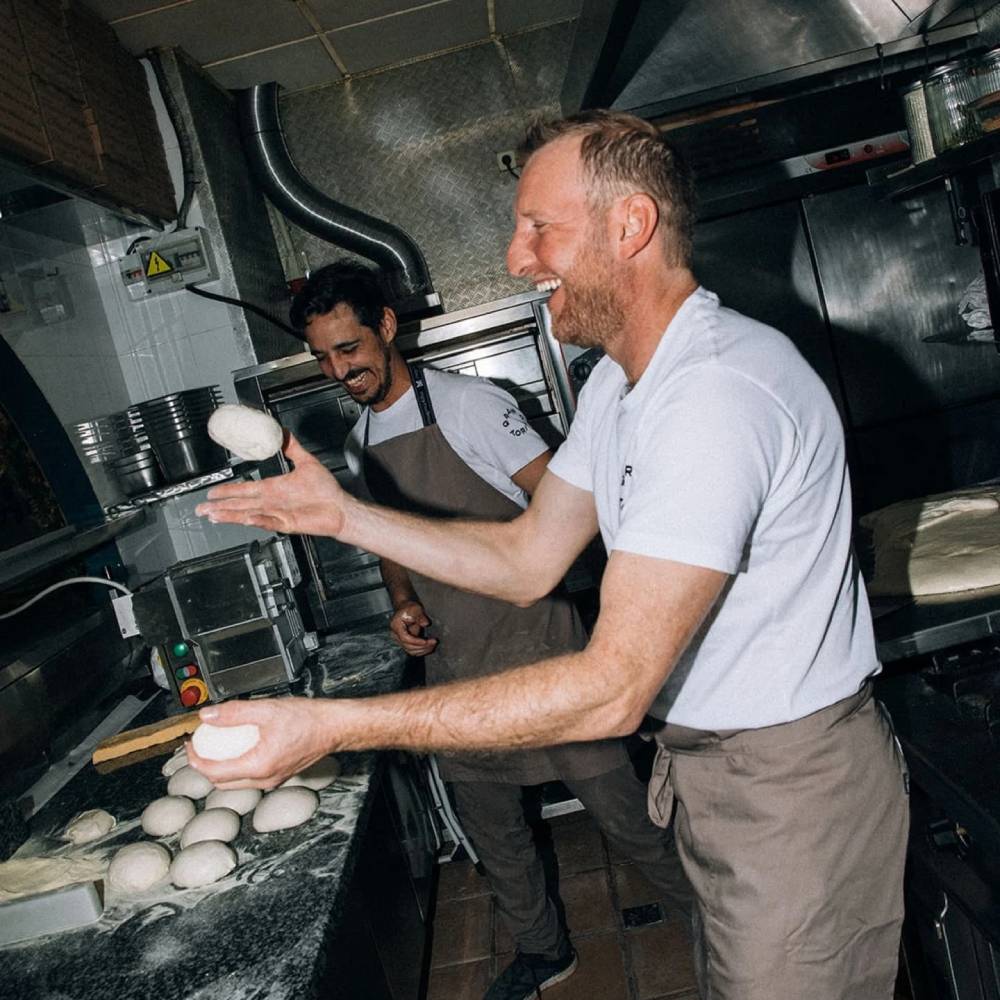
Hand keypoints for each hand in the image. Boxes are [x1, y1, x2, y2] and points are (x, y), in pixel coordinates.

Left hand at [185, 697, 334, 789]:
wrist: (334, 727)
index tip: (190, 745)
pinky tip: (239, 746)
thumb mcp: (266, 709)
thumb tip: (207, 715)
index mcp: (259, 767)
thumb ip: (234, 713)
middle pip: (222, 782)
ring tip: (216, 746)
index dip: (195, 759)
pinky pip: (250, 776)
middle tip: (199, 746)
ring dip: (221, 767)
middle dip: (205, 766)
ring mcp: (273, 779)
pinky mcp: (279, 774)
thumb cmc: (308, 720)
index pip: (214, 772)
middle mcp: (265, 779)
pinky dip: (237, 764)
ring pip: (236, 781)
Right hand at [195, 434, 346, 536]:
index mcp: (273, 488)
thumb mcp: (305, 462)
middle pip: (240, 504)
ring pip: (248, 514)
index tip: (212, 493)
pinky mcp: (288, 523)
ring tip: (214, 516)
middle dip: (220, 506)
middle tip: (201, 509)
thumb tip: (284, 432)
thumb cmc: (325, 490)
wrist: (340, 506)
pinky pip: (270, 522)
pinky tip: (247, 519)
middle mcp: (272, 502)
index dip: (227, 491)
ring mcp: (278, 514)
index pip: (244, 489)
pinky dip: (259, 521)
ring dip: (231, 515)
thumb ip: (292, 447)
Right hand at [389, 601, 437, 655]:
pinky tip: (430, 647)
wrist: (406, 609)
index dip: (416, 641)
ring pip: (411, 651)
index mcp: (396, 626)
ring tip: (433, 644)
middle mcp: (396, 635)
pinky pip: (413, 651)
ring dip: (423, 650)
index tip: (426, 641)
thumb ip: (420, 616)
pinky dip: (422, 651)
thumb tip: (426, 623)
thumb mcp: (416, 608)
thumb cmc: (410, 608)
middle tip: (434, 641)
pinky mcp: (405, 643)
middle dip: (422, 646)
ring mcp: (399, 640)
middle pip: (408, 646)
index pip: (405, 638)